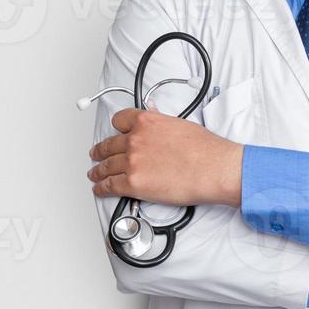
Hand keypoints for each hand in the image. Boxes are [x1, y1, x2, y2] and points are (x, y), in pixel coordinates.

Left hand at [88, 104, 242, 207]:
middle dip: (101, 151)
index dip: (116, 129)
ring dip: (98, 171)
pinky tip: (100, 189)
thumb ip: (161, 123)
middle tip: (97, 154)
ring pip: (106, 166)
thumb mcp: (180, 125)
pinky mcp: (132, 183)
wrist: (212, 169)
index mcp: (146, 122)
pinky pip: (109, 186)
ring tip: (95, 174)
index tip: (115, 133)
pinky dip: (101, 188)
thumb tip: (156, 119)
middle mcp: (135, 139)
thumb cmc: (204, 149)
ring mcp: (131, 162)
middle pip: (109, 144)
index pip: (119, 120)